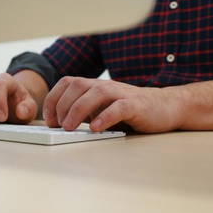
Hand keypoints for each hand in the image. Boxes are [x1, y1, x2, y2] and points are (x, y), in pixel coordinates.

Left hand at [42, 77, 184, 132]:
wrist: (165, 107)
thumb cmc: (129, 110)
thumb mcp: (101, 109)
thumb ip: (83, 112)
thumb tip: (58, 124)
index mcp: (93, 86)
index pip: (67, 83)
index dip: (53, 99)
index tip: (48, 119)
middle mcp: (105, 86)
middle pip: (77, 86)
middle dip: (62, 106)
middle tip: (57, 126)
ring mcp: (120, 93)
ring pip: (95, 93)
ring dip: (78, 110)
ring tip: (69, 127)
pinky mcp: (135, 105)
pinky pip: (118, 107)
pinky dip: (105, 117)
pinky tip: (96, 128)